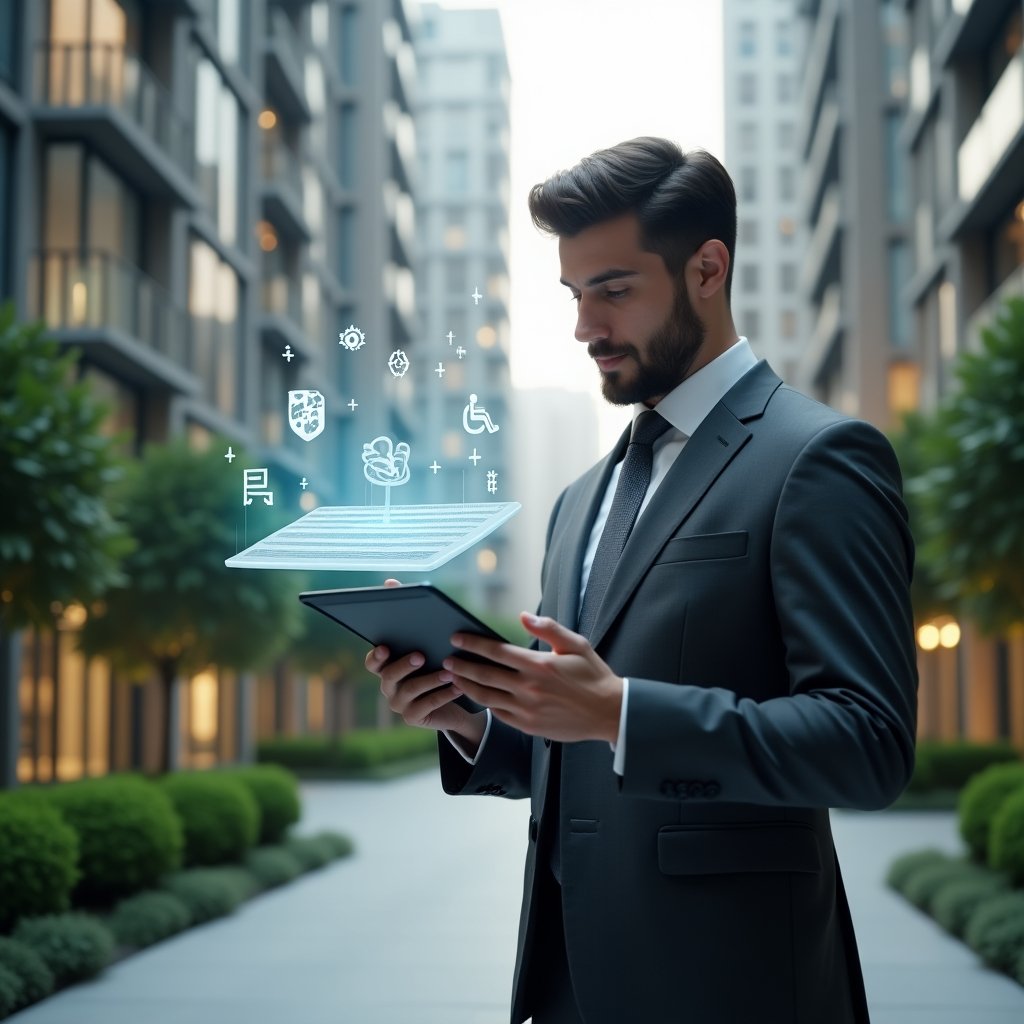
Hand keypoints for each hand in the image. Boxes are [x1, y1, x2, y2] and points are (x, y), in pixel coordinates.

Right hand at [364, 579, 486, 749]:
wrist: (455, 699)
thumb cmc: (437, 661)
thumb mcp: (427, 638)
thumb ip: (408, 614)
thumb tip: (390, 581)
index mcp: (387, 665)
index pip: (372, 662)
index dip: (376, 656)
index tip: (386, 647)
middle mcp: (388, 685)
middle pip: (388, 676)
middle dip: (403, 666)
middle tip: (420, 655)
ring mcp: (399, 703)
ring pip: (409, 691)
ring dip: (429, 680)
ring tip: (448, 672)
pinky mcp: (414, 717)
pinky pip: (426, 706)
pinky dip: (442, 695)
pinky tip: (457, 686)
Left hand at [443, 612, 623, 743]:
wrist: (609, 712)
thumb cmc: (593, 676)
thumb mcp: (576, 644)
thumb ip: (548, 628)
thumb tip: (523, 616)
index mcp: (538, 664)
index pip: (496, 651)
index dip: (473, 644)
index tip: (457, 638)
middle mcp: (529, 688)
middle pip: (485, 675)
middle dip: (462, 666)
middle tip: (446, 659)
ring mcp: (527, 709)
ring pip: (487, 697)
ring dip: (466, 686)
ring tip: (453, 677)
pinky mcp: (529, 726)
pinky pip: (499, 714)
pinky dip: (485, 704)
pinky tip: (477, 696)